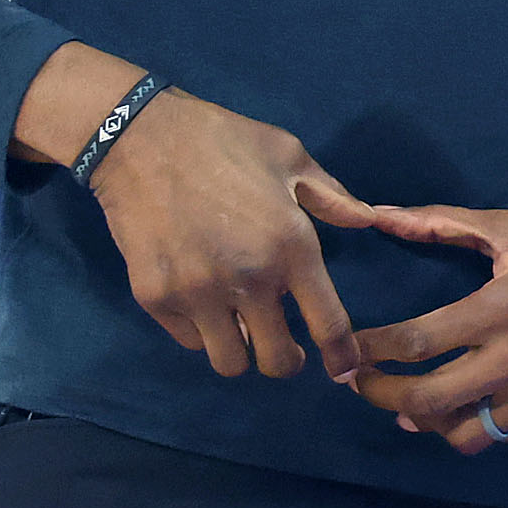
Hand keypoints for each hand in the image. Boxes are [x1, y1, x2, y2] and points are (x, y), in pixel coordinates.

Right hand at [88, 89, 378, 379]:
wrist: (139, 137)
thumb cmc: (222, 140)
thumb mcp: (288, 155)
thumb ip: (331, 196)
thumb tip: (368, 220)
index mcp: (290, 246)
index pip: (328, 324)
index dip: (341, 357)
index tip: (343, 369)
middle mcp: (249, 279)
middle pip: (277, 362)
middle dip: (286, 359)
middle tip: (282, 342)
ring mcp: (198, 293)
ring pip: (230, 362)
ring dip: (241, 348)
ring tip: (239, 323)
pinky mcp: (156, 298)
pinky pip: (189, 340)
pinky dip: (201, 330)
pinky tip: (201, 300)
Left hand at [347, 201, 507, 454]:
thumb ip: (444, 224)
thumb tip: (382, 215)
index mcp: (506, 307)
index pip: (416, 342)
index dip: (370, 352)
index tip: (347, 352)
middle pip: (429, 401)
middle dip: (382, 397)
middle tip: (361, 385)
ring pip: (465, 433)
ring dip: (427, 421)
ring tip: (411, 403)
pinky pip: (506, 435)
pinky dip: (478, 422)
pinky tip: (469, 401)